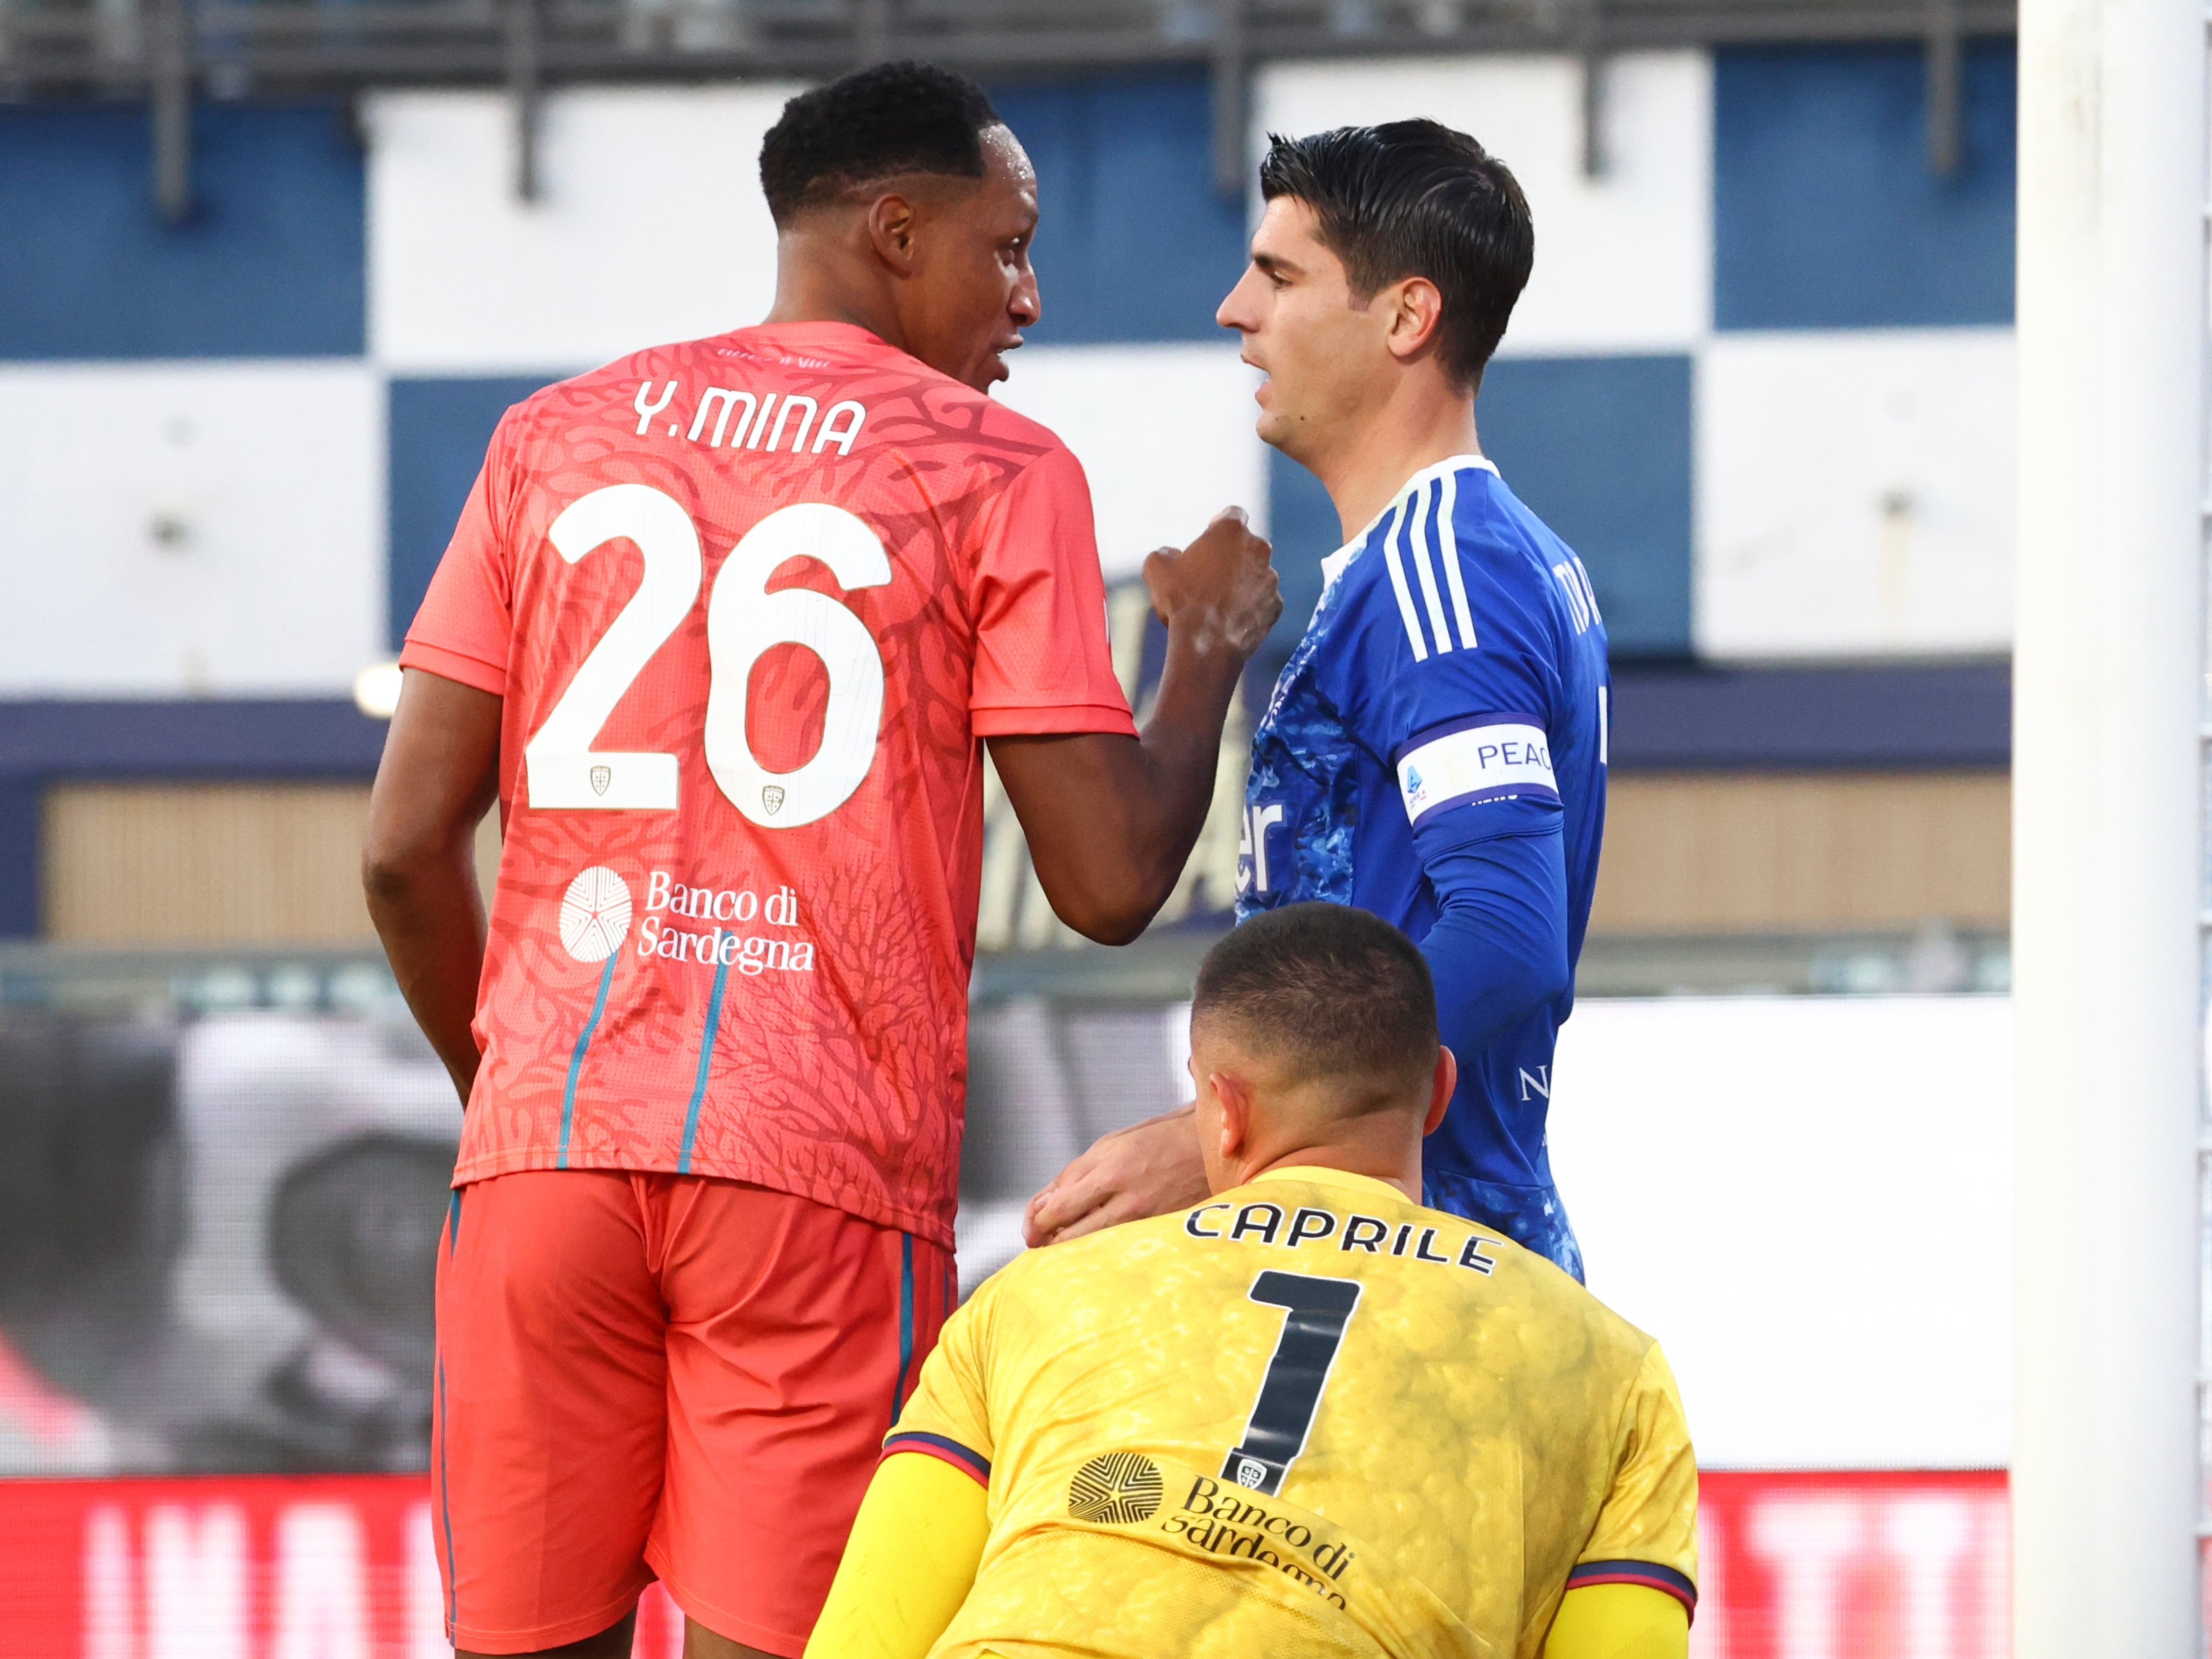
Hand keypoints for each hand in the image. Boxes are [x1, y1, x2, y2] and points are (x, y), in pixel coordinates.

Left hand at [1023, 1105, 1211, 1246]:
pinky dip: (1104, 1252)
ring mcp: (1147, 1220)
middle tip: (1042, 1245)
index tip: (1031, 1230)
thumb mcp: (1110, 1145)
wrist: (1211, 1146)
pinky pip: (1121, 1251)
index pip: (1059, 1209)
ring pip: (1095, 1250)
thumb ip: (1074, 1174)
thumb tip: (1043, 1206)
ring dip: (1074, 1252)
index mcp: (1110, 1170)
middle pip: (1072, 1238)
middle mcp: (1128, 1199)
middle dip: (1049, 1246)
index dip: (1037, 1224)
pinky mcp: (1161, 1234)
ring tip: (1068, 1247)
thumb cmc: (1159, 1140)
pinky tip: (1099, 1248)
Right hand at [1142, 507, 1280, 659]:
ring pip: (1256, 574)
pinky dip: (1250, 606)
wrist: (1206, 643)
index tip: (1209, 538)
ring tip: (1217, 603)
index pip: (1232, 514)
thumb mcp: (1157, 568)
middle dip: (1230, 556)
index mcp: (1231, 531)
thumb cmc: (1182, 601)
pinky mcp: (1276, 605)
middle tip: (1208, 576)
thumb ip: (1165, 552)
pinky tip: (1230, 619)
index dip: (1219, 524)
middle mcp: (1258, 549)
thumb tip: (1171, 555)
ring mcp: (1271, 578)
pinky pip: (1262, 601)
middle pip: (1246, 546)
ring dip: (1241, 582)